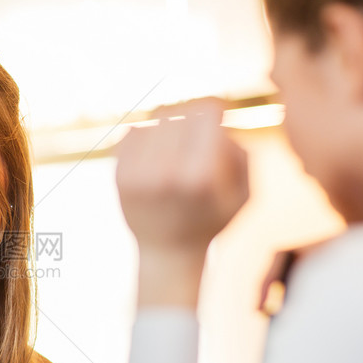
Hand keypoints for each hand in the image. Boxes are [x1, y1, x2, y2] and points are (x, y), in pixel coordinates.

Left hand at [115, 98, 248, 306]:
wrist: (168, 252)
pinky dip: (147, 137)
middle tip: (196, 141)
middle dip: (191, 122)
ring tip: (177, 151)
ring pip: (155, 120)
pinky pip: (133, 132)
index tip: (218, 117)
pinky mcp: (119, 176)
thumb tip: (220, 117)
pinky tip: (156, 156)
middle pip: (180, 113)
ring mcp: (138, 175)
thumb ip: (241, 152)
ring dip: (169, 128)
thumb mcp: (244, 192)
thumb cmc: (211, 219)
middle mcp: (167, 174)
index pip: (207, 111)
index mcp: (202, 177)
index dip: (215, 110)